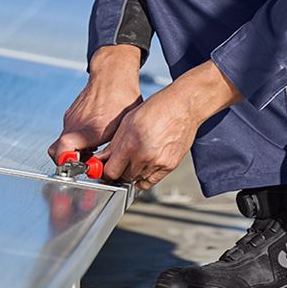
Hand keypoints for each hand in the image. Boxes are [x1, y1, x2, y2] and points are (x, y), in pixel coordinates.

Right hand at [47, 44, 143, 163]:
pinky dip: (77, 138)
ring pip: (63, 142)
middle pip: (58, 151)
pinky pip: (69, 131)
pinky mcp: (71, 114)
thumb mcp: (123, 128)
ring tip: (93, 149)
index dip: (66, 163)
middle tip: (84, 163)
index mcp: (88, 130)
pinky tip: (94, 135)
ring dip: (75, 149)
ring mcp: (70, 118)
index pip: (62, 152)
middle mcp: (74, 124)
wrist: (113, 75)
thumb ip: (113, 149)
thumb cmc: (122, 99)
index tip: (77, 168)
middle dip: (68, 161)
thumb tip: (112, 168)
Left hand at [96, 60, 242, 189]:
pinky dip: (146, 177)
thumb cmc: (158, 108)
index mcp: (131, 143)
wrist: (184, 106)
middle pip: (124, 177)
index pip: (111, 172)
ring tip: (137, 158)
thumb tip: (103, 159)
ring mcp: (158, 162)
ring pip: (138, 179)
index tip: (107, 168)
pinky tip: (144, 166)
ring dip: (134, 172)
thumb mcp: (128, 121)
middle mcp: (144, 156)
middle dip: (120, 171)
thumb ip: (114, 144)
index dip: (106, 170)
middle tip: (121, 162)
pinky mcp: (170, 165)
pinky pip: (152, 181)